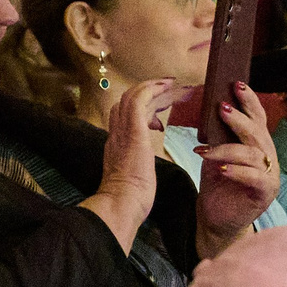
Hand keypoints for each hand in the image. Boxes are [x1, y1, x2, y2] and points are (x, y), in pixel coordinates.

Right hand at [82, 79, 165, 251]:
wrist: (121, 203)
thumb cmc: (132, 198)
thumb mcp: (135, 175)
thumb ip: (137, 163)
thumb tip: (143, 160)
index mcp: (116, 144)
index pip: (123, 115)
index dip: (139, 106)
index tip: (158, 105)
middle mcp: (116, 133)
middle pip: (125, 101)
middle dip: (146, 91)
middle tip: (168, 88)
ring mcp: (122, 131)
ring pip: (131, 97)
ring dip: (151, 87)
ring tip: (170, 83)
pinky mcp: (133, 132)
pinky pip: (138, 102)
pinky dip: (151, 90)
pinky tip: (166, 86)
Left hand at [193, 83, 280, 257]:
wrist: (217, 218)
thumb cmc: (218, 186)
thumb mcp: (216, 154)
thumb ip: (219, 135)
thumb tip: (210, 108)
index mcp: (258, 146)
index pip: (258, 119)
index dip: (250, 101)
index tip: (236, 84)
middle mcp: (268, 158)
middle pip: (258, 133)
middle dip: (240, 119)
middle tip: (222, 108)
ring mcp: (269, 176)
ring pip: (254, 154)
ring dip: (228, 149)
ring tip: (204, 149)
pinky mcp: (264, 194)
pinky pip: (254, 178)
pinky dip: (237, 172)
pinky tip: (220, 169)